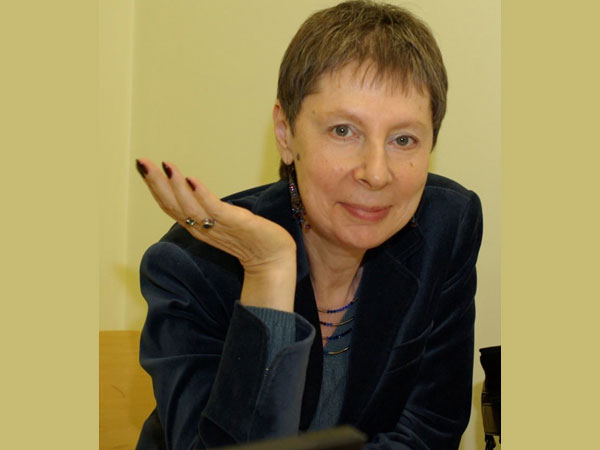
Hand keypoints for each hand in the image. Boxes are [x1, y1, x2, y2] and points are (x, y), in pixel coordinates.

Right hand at [136, 158, 296, 310]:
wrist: (273, 258)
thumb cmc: (250, 238)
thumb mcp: (222, 220)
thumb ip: (207, 208)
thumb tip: (195, 190)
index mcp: (197, 226)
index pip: (170, 206)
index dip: (155, 187)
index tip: (143, 166)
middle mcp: (201, 228)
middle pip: (172, 206)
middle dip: (156, 183)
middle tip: (142, 162)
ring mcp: (217, 227)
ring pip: (188, 208)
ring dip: (175, 186)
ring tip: (165, 167)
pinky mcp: (234, 223)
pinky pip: (213, 209)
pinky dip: (201, 195)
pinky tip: (191, 179)